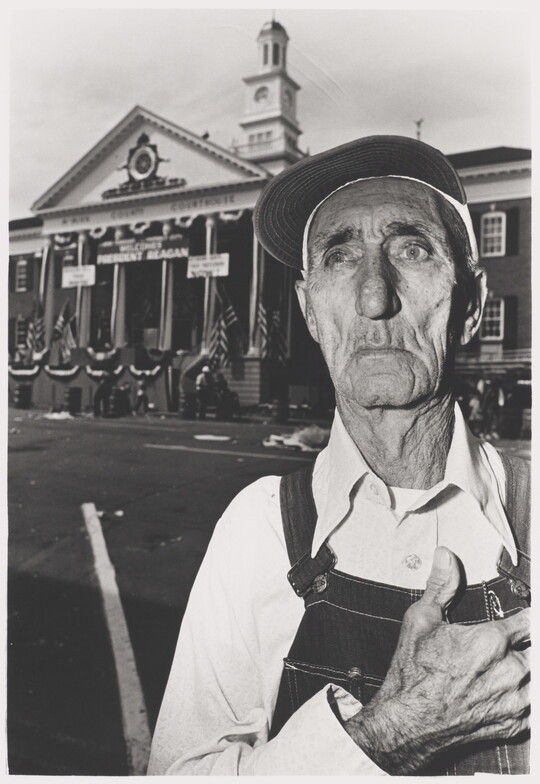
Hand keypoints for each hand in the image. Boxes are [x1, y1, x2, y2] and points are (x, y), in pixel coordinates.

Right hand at [345, 547, 529, 773]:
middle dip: (531, 641)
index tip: (528, 615)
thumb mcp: (420, 620)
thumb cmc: (412, 674)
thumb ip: (441, 585)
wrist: (407, 725)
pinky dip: (530, 692)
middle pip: (539, 648)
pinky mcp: (515, 723)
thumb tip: (446, 557)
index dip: (530, 615)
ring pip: (539, 675)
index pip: (530, 620)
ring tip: (516, 660)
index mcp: (489, 642)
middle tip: (519, 639)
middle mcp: (508, 671)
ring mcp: (514, 701)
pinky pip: (536, 704)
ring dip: (530, 666)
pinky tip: (518, 685)